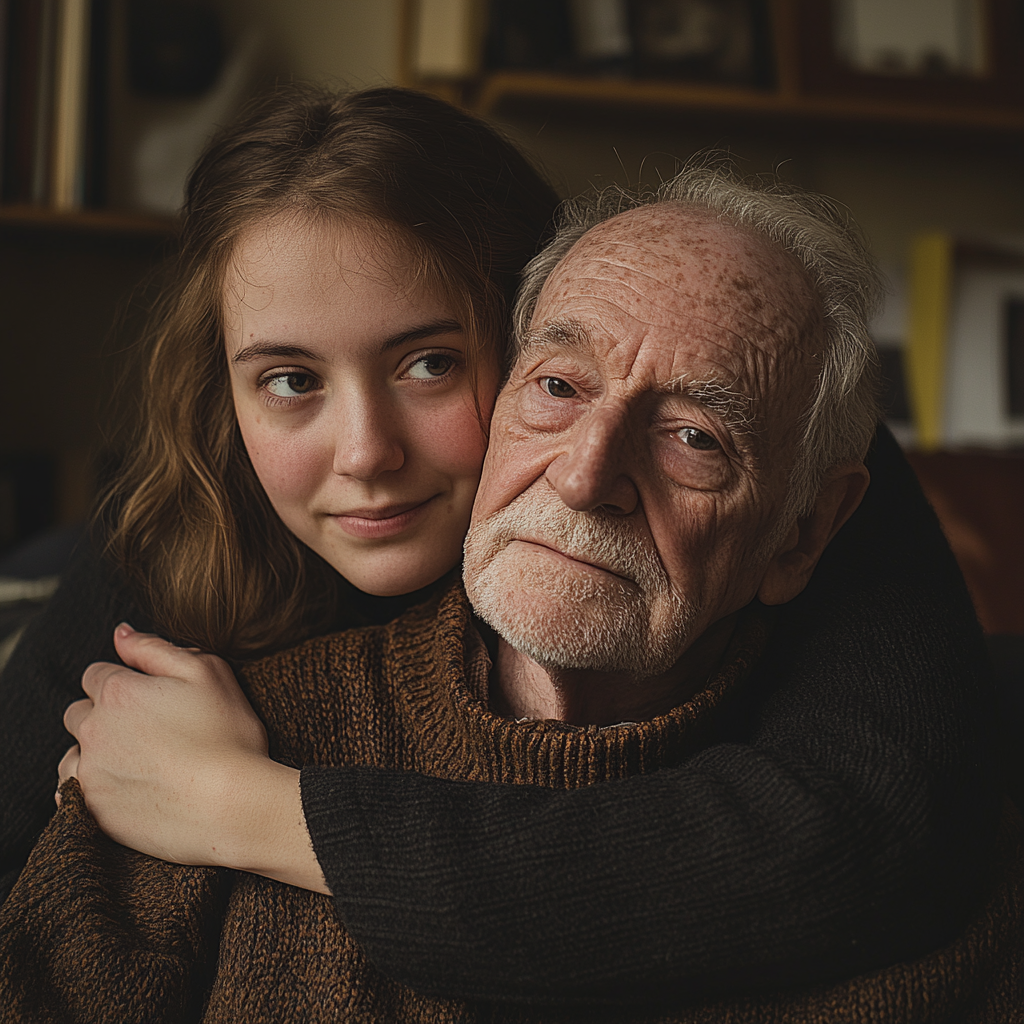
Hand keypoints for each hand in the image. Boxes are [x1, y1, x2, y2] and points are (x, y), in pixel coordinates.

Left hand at [60, 625, 327, 892]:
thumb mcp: (206, 672)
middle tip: (147, 729)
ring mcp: (90, 771)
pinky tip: (117, 786)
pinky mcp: (92, 809)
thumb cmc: (228, 735)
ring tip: (135, 762)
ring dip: (92, 751)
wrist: (231, 805)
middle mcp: (94, 729)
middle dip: (103, 714)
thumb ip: (155, 648)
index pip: (97, 674)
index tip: (150, 698)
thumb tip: (120, 633)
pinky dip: (84, 786)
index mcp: (119, 691)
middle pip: (79, 712)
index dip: (124, 681)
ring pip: (73, 752)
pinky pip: (68, 792)